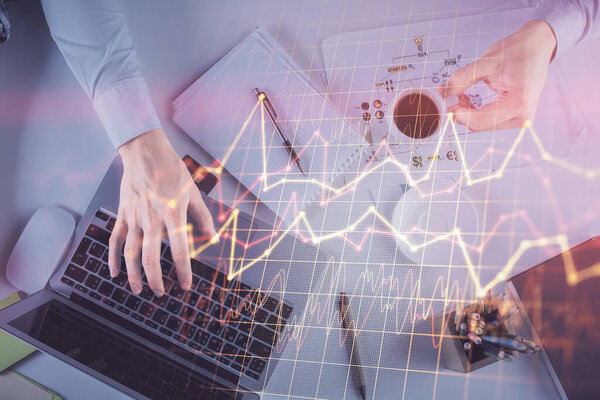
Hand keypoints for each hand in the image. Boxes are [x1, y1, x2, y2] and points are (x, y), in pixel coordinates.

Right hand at [108, 128, 216, 295]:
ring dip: (133, 275)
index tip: (185, 285)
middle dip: (155, 280)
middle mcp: (152, 220)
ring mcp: (134, 218)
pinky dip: (112, 258)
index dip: (183, 272)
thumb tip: (213, 237)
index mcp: (173, 216)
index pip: (180, 251)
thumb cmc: (172, 171)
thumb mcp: (193, 193)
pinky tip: (114, 272)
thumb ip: (203, 218)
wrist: (145, 152)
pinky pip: (115, 240)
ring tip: (138, 289)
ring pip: (130, 254)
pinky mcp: (122, 214)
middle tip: (160, 293)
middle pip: (151, 258)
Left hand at [440, 20, 556, 130]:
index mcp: (518, 105)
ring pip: (481, 123)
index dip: (457, 113)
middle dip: (459, 111)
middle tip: (446, 95)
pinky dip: (474, 111)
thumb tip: (442, 93)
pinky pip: (488, 119)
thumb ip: (461, 80)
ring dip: (466, 111)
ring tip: (457, 93)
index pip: (478, 120)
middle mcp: (522, 118)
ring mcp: (520, 120)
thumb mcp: (485, 63)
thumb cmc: (517, 51)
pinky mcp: (515, 117)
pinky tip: (466, 98)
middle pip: (478, 124)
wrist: (537, 46)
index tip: (443, 101)